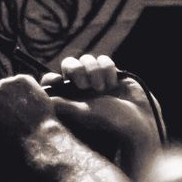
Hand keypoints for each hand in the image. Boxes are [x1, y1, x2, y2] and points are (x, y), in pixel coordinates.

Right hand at [0, 73, 56, 139]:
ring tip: (20, 110)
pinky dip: (24, 90)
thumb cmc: (10, 146)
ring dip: (10, 93)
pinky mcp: (24, 80)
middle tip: (6, 111)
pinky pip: (20, 82)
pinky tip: (29, 104)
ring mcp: (7, 83)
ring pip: (6, 84)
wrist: (38, 141)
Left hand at [41, 54, 158, 150]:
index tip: (57, 82)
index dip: (52, 78)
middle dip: (75, 69)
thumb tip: (42, 98)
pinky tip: (112, 85)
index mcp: (69, 99)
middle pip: (69, 64)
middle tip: (83, 86)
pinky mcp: (112, 74)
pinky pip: (104, 60)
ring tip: (101, 89)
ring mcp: (97, 80)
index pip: (52, 81)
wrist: (139, 122)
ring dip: (93, 70)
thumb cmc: (108, 122)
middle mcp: (81, 89)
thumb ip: (62, 104)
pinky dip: (107, 69)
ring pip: (86, 59)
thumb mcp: (82, 113)